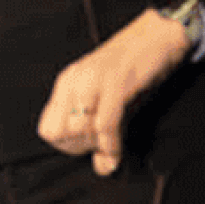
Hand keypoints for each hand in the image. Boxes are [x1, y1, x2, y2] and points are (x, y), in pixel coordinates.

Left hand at [37, 10, 192, 174]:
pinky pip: (104, 124)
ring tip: (111, 144)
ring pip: (78, 129)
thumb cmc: (134, 70)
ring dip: (96, 145)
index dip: (65, 146)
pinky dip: (110, 145)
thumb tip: (102, 168)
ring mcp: (93, 81)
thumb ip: (102, 130)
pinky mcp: (115, 83)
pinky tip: (116, 154)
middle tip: (101, 148)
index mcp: (67, 83)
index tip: (88, 148)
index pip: (46, 128)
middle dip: (81, 148)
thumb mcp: (110, 99)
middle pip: (60, 133)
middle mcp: (75, 81)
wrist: (158, 35)